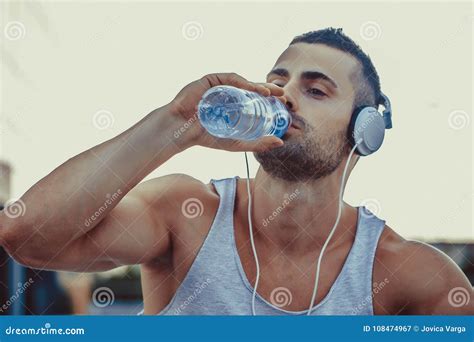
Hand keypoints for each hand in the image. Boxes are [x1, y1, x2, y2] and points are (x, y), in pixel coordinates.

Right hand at [169, 72, 286, 151]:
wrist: (180, 130)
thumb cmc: (204, 136)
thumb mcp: (235, 143)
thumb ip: (257, 144)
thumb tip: (280, 142)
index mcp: (233, 105)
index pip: (255, 99)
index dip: (270, 100)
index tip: (285, 104)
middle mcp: (227, 93)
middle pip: (252, 89)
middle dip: (269, 90)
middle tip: (283, 96)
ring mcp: (219, 85)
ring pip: (243, 83)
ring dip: (258, 86)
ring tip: (271, 93)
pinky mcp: (210, 79)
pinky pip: (229, 78)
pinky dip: (243, 82)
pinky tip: (254, 89)